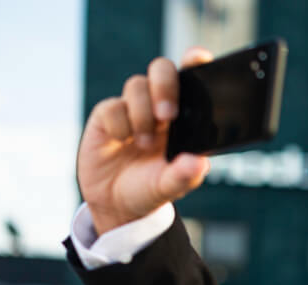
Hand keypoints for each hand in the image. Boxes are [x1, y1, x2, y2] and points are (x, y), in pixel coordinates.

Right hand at [76, 47, 214, 236]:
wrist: (115, 203)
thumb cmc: (149, 188)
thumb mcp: (169, 188)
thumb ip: (185, 176)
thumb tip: (199, 163)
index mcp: (183, 117)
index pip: (192, 79)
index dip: (195, 62)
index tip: (200, 58)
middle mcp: (158, 106)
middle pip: (162, 69)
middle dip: (165, 85)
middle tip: (168, 115)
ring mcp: (132, 108)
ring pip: (137, 85)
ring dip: (142, 115)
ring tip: (144, 144)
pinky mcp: (107, 115)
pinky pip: (113, 106)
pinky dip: (120, 124)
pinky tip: (122, 142)